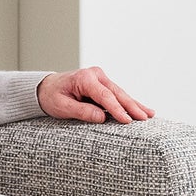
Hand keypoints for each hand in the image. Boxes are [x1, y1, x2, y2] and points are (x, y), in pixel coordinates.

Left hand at [38, 67, 153, 123]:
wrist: (46, 87)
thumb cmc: (52, 96)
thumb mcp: (62, 106)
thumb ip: (81, 111)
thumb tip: (102, 118)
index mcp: (85, 78)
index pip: (104, 96)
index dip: (117, 109)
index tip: (127, 121)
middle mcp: (95, 75)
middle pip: (117, 93)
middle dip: (132, 106)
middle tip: (145, 118)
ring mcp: (101, 78)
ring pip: (120, 93)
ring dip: (134, 105)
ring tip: (149, 114)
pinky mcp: (103, 84)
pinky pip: (117, 95)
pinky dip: (129, 103)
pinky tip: (142, 109)